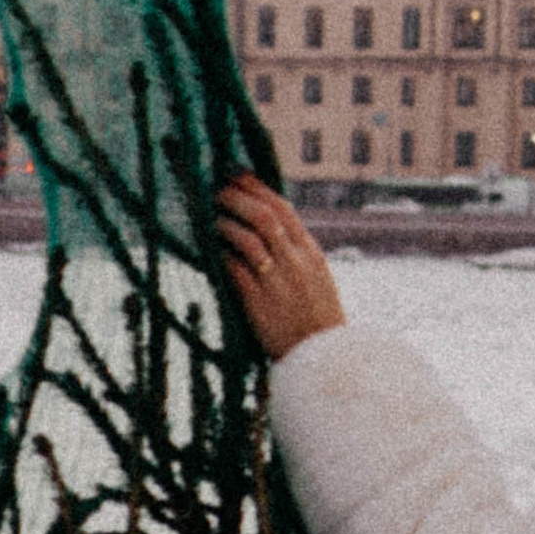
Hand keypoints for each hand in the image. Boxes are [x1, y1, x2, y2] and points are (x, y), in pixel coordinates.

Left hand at [215, 174, 346, 359]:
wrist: (323, 360)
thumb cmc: (316, 319)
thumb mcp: (316, 278)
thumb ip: (295, 253)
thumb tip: (270, 227)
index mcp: (310, 253)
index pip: (283, 209)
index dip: (257, 187)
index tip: (236, 173)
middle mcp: (296, 262)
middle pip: (265, 216)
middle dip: (238, 198)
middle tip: (217, 190)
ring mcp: (278, 282)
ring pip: (250, 238)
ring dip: (227, 223)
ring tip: (211, 217)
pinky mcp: (259, 303)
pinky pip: (236, 270)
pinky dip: (222, 254)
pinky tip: (212, 249)